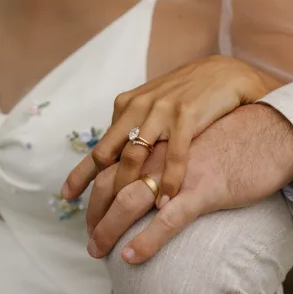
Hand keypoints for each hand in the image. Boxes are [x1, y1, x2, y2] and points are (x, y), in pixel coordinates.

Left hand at [64, 56, 277, 207]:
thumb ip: (135, 130)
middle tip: (96, 221)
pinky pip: (174, 154)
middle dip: (100, 192)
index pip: (100, 147)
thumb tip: (117, 158)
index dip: (81, 174)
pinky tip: (165, 202)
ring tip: (125, 217)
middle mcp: (139, 107)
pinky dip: (168, 180)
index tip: (67, 196)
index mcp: (128, 107)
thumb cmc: (189, 96)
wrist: (225, 73)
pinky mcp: (188, 114)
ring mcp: (162, 110)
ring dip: (128, 189)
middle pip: (108, 155)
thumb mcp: (154, 108)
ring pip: (134, 156)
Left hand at [81, 104, 292, 263]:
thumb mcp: (191, 132)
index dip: (88, 185)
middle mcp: (159, 150)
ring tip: (97, 251)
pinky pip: (168, 219)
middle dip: (93, 213)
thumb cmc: (232, 133)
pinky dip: (147, 240)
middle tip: (89, 238)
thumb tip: (155, 165)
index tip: (81, 206)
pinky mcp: (203, 188)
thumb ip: (167, 144)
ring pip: (129, 201)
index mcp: (155, 136)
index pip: (109, 161)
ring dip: (108, 229)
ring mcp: (179, 170)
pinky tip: (132, 256)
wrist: (272, 128)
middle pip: (109, 183)